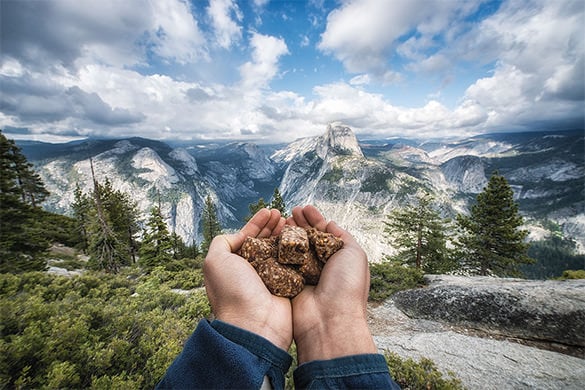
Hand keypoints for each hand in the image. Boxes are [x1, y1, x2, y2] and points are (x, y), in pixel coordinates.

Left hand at [203, 208, 291, 350]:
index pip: (247, 237)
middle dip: (272, 226)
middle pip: (264, 241)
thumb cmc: (233, 291)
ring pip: (279, 251)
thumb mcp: (215, 261)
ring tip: (291, 222)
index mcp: (234, 265)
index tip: (268, 211)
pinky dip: (296, 251)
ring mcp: (271, 279)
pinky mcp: (288, 286)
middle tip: (282, 214)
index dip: (257, 223)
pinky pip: (293, 264)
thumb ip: (221, 242)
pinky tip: (300, 239)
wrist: (255, 324)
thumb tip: (238, 236)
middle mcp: (252, 271)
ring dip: (285, 235)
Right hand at [287, 205, 376, 362]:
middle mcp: (322, 266)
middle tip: (291, 211)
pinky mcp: (289, 283)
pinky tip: (274, 235)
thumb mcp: (354, 253)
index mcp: (339, 259)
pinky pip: (282, 262)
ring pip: (294, 248)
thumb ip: (342, 236)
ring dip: (288, 233)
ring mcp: (305, 274)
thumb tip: (329, 224)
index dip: (315, 219)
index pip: (325, 233)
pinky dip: (278, 249)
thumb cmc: (346, 285)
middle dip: (300, 223)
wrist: (329, 319)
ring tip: (283, 219)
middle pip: (308, 238)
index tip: (304, 207)